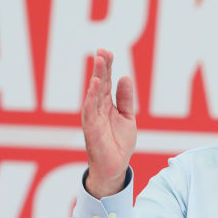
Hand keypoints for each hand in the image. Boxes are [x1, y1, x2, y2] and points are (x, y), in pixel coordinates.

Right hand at [81, 48, 136, 197]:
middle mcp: (97, 108)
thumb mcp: (127, 117)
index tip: (107, 51)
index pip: (105, 82)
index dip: (107, 67)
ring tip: (99, 61)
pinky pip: (90, 109)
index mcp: (106, 104)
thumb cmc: (118, 143)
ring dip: (96, 76)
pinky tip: (94, 84)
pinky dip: (91, 96)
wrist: (115, 167)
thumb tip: (126, 77)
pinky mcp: (91, 128)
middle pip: (99, 83)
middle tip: (102, 50)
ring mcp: (93, 117)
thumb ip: (126, 99)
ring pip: (93, 93)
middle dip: (101, 67)